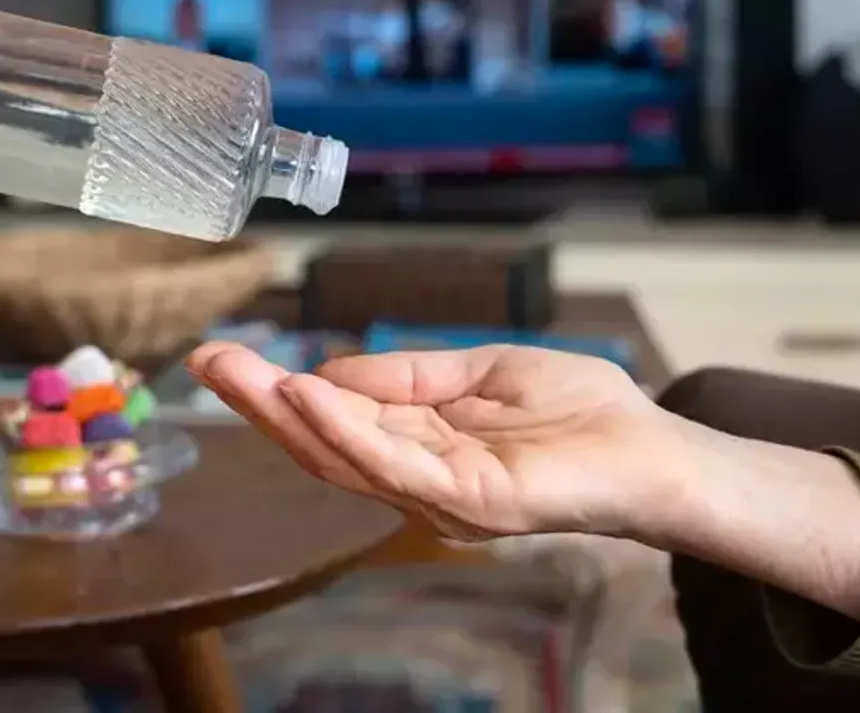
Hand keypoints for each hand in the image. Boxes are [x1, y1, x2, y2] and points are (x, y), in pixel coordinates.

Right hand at [186, 343, 693, 541]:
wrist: (653, 448)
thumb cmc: (580, 412)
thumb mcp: (480, 372)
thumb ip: (408, 375)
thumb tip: (329, 371)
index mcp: (419, 445)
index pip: (336, 419)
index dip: (279, 391)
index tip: (226, 356)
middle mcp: (417, 478)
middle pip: (324, 443)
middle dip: (262, 403)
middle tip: (206, 362)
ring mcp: (440, 495)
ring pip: (346, 457)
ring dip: (288, 415)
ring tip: (241, 375)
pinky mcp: (469, 501)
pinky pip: (395, 466)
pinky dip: (347, 431)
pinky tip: (307, 395)